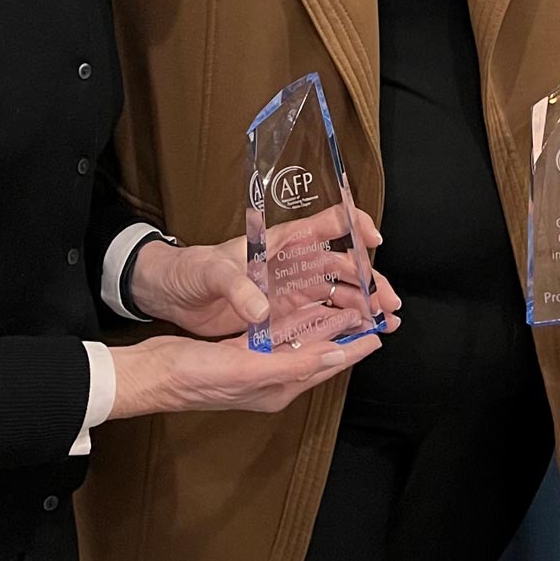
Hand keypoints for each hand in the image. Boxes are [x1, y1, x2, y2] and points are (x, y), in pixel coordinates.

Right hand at [107, 317, 396, 418]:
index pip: (328, 363)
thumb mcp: (248, 367)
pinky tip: (303, 306)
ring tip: (349, 306)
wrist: (152, 374)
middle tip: (373, 312)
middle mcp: (273, 379)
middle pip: (320, 352)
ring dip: (325, 325)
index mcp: (279, 387)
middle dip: (347, 334)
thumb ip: (294, 362)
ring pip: (301, 342)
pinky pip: (278, 336)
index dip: (355, 346)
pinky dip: (296, 321)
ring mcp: (257, 366)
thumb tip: (336, 355)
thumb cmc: (195, 374)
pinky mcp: (241, 353)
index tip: (382, 329)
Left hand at [128, 208, 399, 337]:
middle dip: (370, 281)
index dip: (352, 226)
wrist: (169, 292)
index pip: (325, 225)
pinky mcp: (281, 315)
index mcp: (278, 242)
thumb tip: (260, 311)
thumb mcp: (211, 272)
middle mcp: (291, 264)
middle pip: (341, 266)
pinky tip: (361, 335)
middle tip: (390, 302)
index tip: (373, 239)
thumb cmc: (190, 270)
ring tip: (386, 321)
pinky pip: (319, 319)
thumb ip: (237, 289)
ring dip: (362, 306)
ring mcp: (288, 290)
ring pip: (336, 294)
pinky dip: (342, 326)